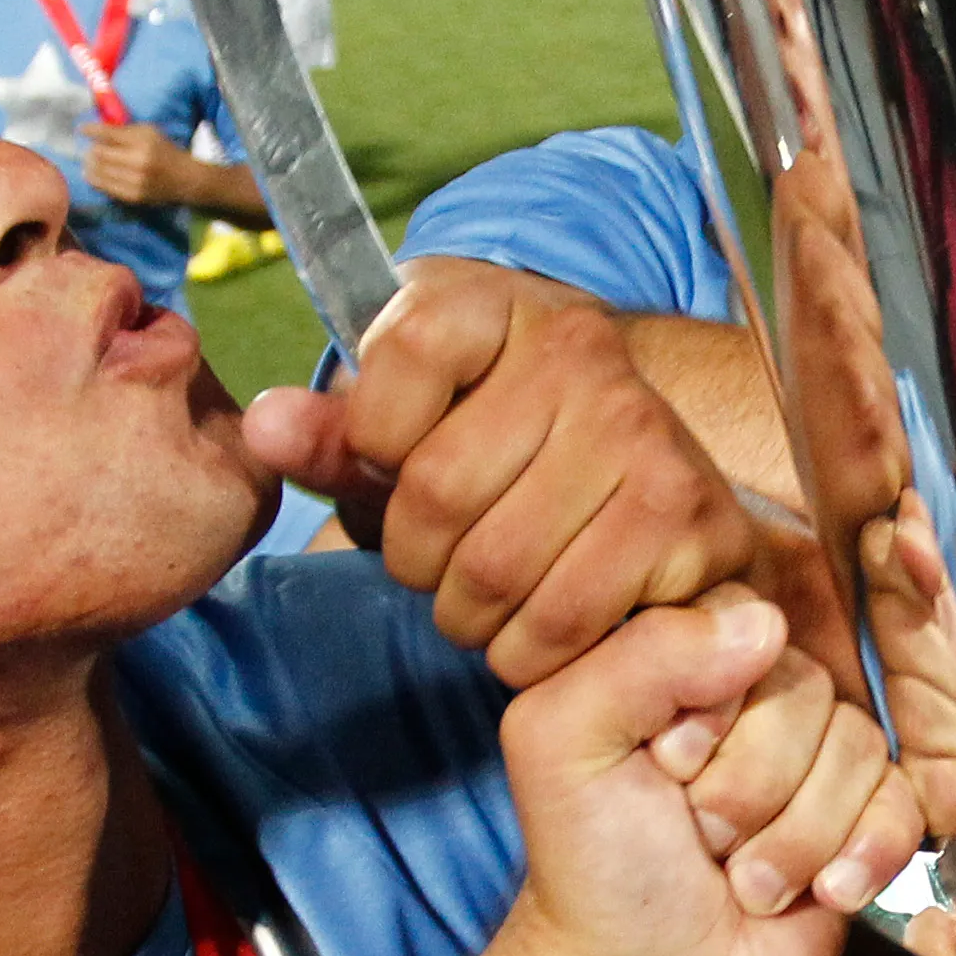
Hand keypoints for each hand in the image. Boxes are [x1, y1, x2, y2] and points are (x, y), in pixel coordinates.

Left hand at [75, 118, 184, 210]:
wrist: (185, 179)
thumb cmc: (164, 150)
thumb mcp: (149, 132)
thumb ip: (124, 130)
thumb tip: (96, 130)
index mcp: (143, 142)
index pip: (109, 134)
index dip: (91, 130)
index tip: (81, 128)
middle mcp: (138, 162)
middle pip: (99, 154)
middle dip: (90, 149)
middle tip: (88, 148)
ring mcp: (135, 182)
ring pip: (99, 172)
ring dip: (90, 165)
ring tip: (89, 161)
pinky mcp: (132, 196)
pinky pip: (105, 187)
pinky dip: (95, 179)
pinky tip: (92, 174)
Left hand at [243, 263, 764, 686]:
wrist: (641, 478)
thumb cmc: (500, 451)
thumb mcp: (404, 427)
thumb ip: (330, 434)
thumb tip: (265, 425)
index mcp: (500, 303)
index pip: (401, 365)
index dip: (374, 443)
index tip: (398, 464)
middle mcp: (584, 351)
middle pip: (438, 493)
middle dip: (419, 560)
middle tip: (444, 564)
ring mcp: (648, 432)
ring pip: (496, 572)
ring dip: (471, 616)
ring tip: (489, 598)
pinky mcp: (689, 518)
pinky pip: (560, 622)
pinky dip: (530, 651)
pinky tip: (541, 622)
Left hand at [494, 591, 911, 955]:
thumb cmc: (596, 872)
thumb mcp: (565, 743)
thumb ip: (640, 657)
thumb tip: (764, 625)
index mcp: (672, 659)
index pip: (740, 620)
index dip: (712, 703)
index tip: (664, 766)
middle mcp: (750, 695)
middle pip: (807, 687)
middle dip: (752, 782)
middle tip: (700, 836)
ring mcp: (814, 755)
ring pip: (859, 747)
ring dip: (797, 836)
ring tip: (744, 882)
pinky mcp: (867, 816)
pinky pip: (904, 802)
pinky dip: (862, 856)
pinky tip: (819, 895)